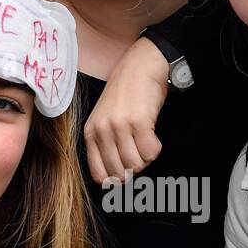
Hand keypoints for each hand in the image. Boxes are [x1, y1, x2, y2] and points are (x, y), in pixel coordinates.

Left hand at [83, 37, 169, 183]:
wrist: (139, 67)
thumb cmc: (124, 96)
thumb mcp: (104, 120)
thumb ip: (105, 146)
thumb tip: (116, 180)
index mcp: (90, 134)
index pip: (99, 175)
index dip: (115, 180)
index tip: (124, 175)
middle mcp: (102, 131)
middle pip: (121, 172)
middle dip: (134, 167)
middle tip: (138, 150)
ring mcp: (120, 126)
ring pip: (137, 164)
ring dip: (146, 157)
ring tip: (145, 139)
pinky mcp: (140, 121)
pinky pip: (151, 152)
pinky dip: (156, 147)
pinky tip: (153, 134)